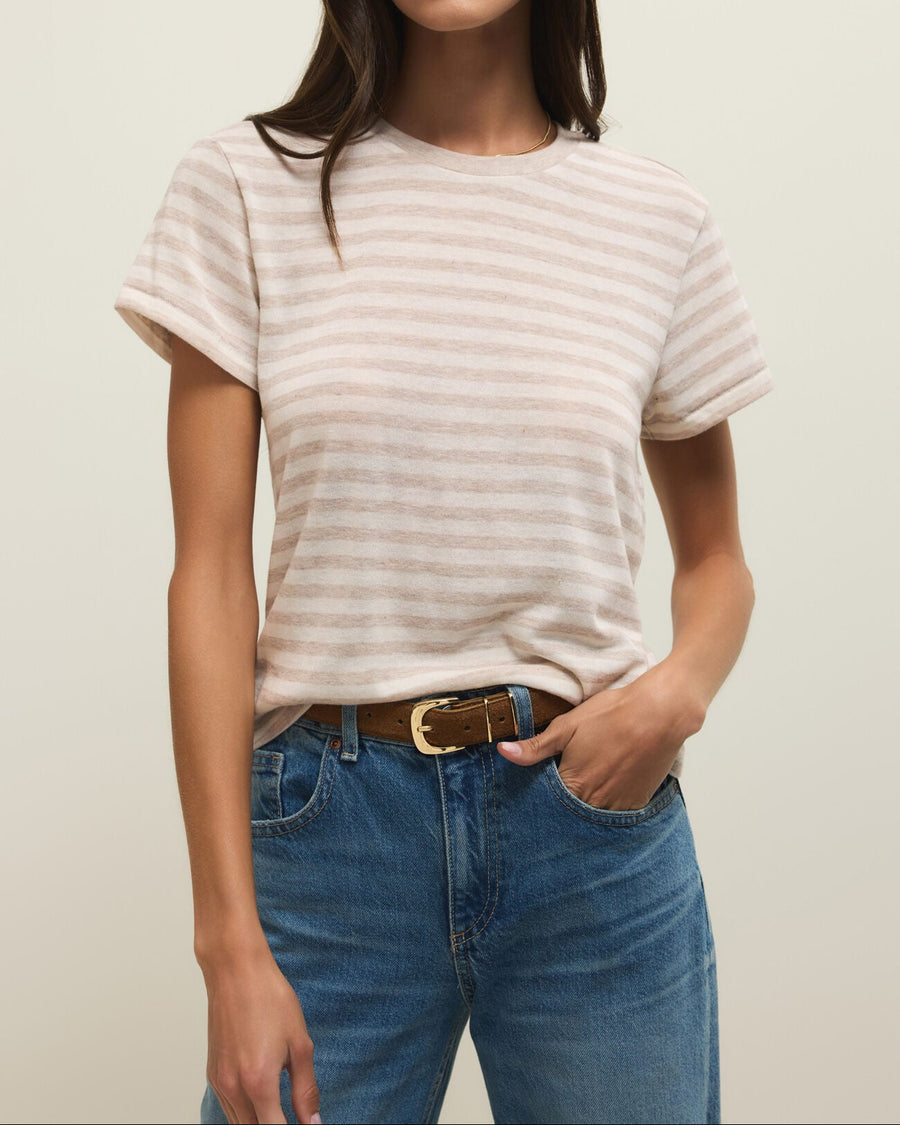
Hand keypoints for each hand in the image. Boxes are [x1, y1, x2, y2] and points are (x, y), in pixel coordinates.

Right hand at [201, 942, 321, 1124]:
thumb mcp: (299, 1043)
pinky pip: (228, 1108)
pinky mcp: (213, 1073)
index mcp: (258, 1082)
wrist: (236, 971)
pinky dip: (245, 1113)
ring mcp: (219, 1082)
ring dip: (259, 1122)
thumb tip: (313, 1122)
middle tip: (296, 1116)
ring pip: (239, 1124)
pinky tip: (262, 1100)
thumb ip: (306, 1089)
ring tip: (281, 1111)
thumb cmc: (269, 999)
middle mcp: (234, 1087)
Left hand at [497, 663, 705, 810]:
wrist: (659, 713)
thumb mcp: (568, 726)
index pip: (546, 803)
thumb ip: (535, 747)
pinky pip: (616, 814)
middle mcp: (594, 803)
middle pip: (569, 813)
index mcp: (573, 785)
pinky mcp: (637, 803)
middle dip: (562, 805)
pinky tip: (607, 785)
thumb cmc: (612, 715)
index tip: (539, 787)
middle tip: (568, 781)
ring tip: (588, 783)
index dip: (540, 796)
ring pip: (593, 815)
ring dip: (586, 806)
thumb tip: (502, 752)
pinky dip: (608, 804)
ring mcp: (618, 806)